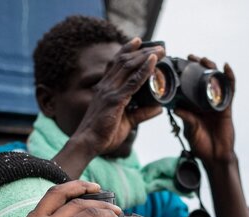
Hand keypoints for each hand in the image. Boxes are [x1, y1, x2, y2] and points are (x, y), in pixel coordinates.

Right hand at [10, 181, 122, 216]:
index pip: (46, 204)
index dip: (66, 197)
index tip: (80, 198)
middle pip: (57, 193)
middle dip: (79, 186)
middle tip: (96, 188)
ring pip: (78, 204)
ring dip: (101, 205)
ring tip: (115, 212)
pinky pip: (90, 215)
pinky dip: (106, 214)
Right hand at [72, 38, 164, 156]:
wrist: (88, 144)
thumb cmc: (103, 134)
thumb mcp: (127, 121)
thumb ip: (141, 113)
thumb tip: (158, 108)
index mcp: (105, 88)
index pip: (116, 63)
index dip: (126, 50)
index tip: (138, 41)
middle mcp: (106, 86)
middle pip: (125, 61)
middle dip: (142, 50)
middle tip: (159, 45)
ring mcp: (110, 91)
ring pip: (129, 67)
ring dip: (146, 56)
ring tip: (160, 50)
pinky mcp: (115, 100)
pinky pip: (133, 82)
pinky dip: (144, 70)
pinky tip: (153, 62)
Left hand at [173, 55, 236, 169]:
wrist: (215, 156)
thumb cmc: (201, 145)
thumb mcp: (190, 129)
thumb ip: (186, 118)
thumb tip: (175, 107)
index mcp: (193, 106)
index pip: (188, 86)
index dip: (184, 74)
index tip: (176, 64)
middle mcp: (204, 102)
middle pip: (201, 79)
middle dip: (197, 66)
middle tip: (190, 57)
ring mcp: (216, 103)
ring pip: (215, 81)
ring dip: (211, 68)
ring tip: (204, 60)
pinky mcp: (226, 106)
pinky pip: (229, 90)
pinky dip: (229, 78)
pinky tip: (226, 67)